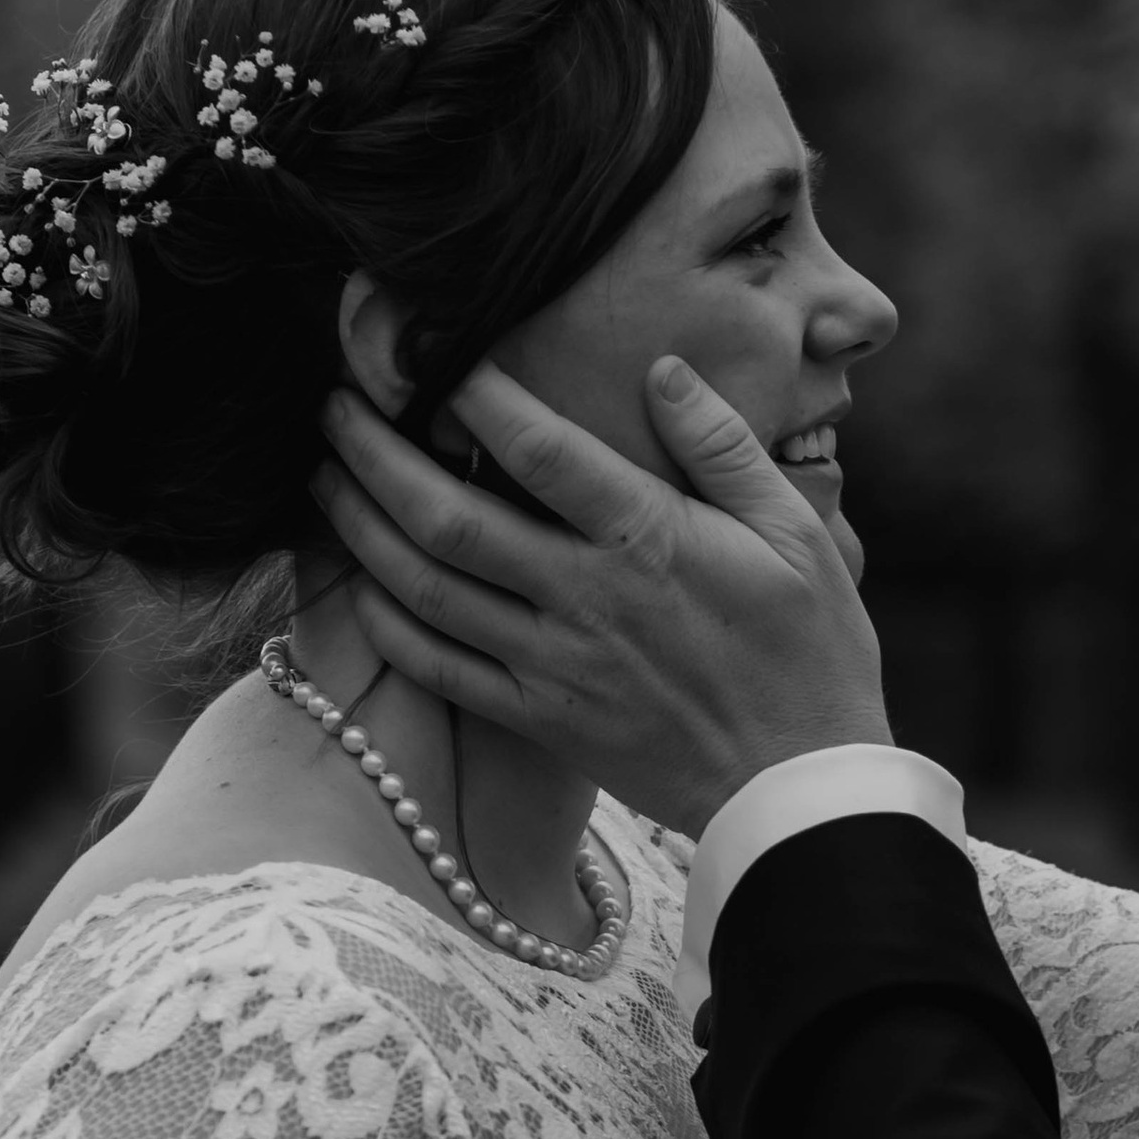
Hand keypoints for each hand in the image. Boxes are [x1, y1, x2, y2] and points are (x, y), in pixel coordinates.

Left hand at [313, 356, 892, 835]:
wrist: (801, 793)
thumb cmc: (813, 654)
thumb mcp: (798, 534)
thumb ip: (724, 447)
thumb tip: (662, 372)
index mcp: (650, 540)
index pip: (536, 448)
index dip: (470, 389)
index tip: (425, 345)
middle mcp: (586, 599)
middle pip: (448, 516)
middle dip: (376, 453)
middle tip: (335, 406)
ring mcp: (554, 665)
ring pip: (425, 589)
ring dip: (360, 528)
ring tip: (326, 477)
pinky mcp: (541, 720)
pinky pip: (440, 671)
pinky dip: (387, 626)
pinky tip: (360, 584)